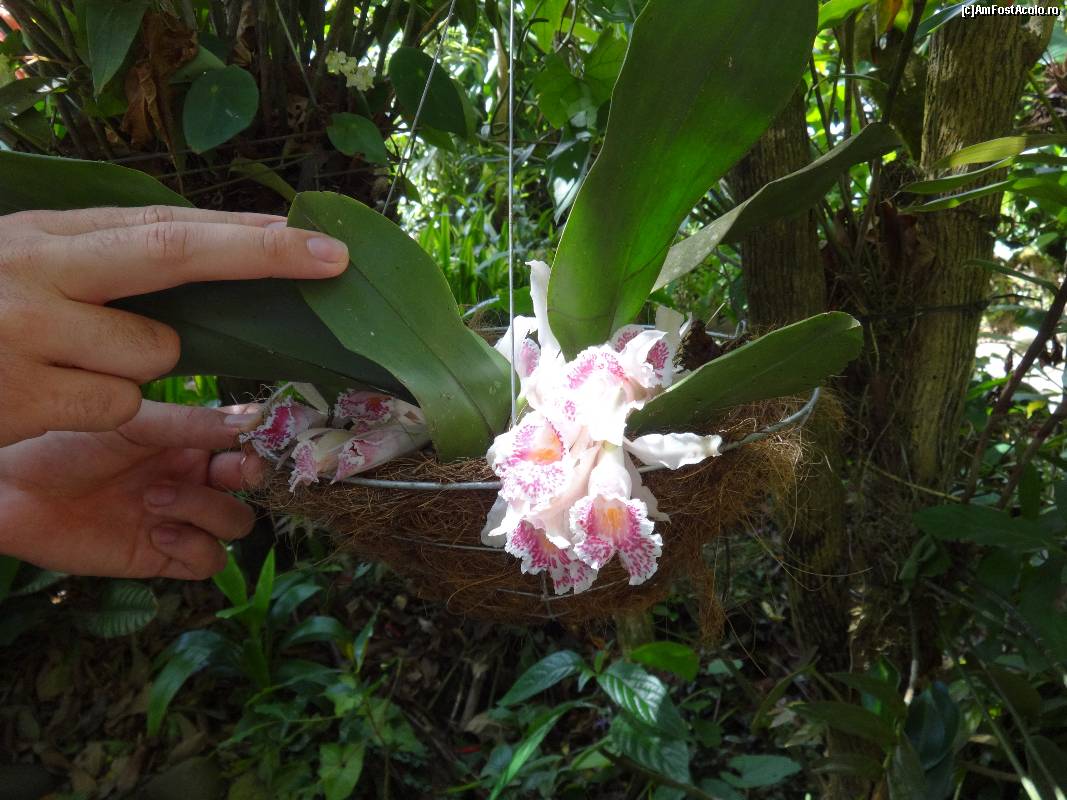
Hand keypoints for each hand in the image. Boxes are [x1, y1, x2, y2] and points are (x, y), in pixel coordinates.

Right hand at [0, 206, 347, 445]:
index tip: (316, 238)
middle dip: (261, 253)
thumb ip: (106, 258)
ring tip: (61, 361)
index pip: (167, 224)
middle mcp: (41, 269)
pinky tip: (43, 399)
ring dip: (131, 366)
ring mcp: (30, 331)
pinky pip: (113, 406)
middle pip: (175, 252)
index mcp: (48, 233)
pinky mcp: (23, 396)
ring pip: (149, 354)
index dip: (247, 233)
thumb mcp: (32, 264)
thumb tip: (208, 250)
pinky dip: (98, 410)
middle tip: (331, 258)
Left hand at [0, 400, 265, 579]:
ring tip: (155, 500)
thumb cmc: (67, 445)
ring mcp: (179, 520)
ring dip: (206, 511)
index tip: (254, 444)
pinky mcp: (161, 558)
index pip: (244, 447)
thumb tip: (257, 418)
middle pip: (248, 488)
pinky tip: (159, 533)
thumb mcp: (135, 425)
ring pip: (234, 525)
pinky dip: (194, 548)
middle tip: (224, 471)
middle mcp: (189, 480)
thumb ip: (195, 425)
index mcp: (188, 443)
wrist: (15, 492)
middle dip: (244, 479)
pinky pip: (207, 561)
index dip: (258, 448)